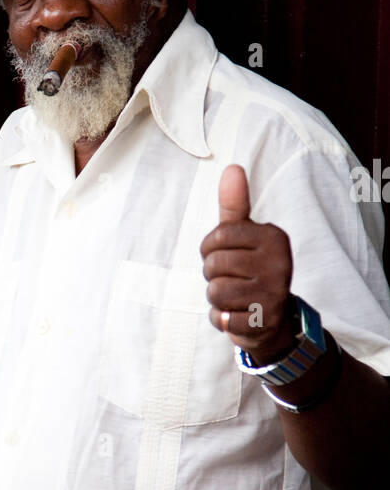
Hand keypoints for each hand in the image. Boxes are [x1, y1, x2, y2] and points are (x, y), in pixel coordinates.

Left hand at [200, 164, 295, 363]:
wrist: (272, 319)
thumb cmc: (251, 270)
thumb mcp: (245, 236)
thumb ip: (235, 205)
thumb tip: (232, 168)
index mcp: (274, 237)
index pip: (216, 238)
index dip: (209, 250)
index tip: (225, 256)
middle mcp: (279, 263)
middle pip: (213, 265)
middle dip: (213, 275)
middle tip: (231, 279)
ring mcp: (273, 294)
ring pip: (215, 292)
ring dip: (216, 298)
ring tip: (235, 297)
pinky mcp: (264, 322)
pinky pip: (221, 318)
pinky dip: (222, 319)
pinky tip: (237, 315)